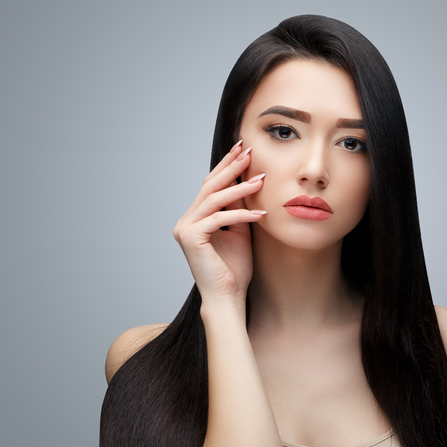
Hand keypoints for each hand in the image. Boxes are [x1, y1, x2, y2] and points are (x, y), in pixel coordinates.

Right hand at [173, 141, 265, 312]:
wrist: (228, 297)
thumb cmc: (234, 269)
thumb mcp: (240, 231)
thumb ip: (239, 209)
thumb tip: (250, 182)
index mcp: (194, 218)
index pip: (210, 186)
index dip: (226, 167)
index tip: (243, 149)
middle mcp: (185, 221)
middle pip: (209, 187)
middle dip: (231, 168)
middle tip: (249, 152)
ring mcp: (185, 229)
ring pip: (214, 199)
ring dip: (239, 188)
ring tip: (261, 179)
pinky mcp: (191, 238)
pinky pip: (219, 219)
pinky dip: (241, 214)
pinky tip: (260, 213)